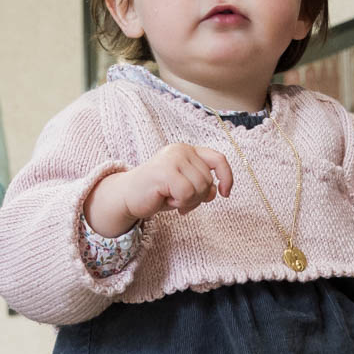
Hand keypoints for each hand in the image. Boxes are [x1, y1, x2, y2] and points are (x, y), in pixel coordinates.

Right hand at [84, 144, 233, 236]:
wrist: (127, 197)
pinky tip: (165, 199)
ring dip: (187, 201)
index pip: (218, 159)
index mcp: (187, 150)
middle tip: (178, 199)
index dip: (226, 177)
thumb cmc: (156, 192)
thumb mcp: (184, 187)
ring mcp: (172, 159)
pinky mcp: (165, 171)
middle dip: (197, 197)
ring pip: (199, 188)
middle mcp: (181, 150)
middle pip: (208, 180)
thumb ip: (201, 185)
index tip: (225, 193)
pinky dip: (179, 203)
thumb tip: (215, 190)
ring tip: (170, 197)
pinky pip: (187, 194)